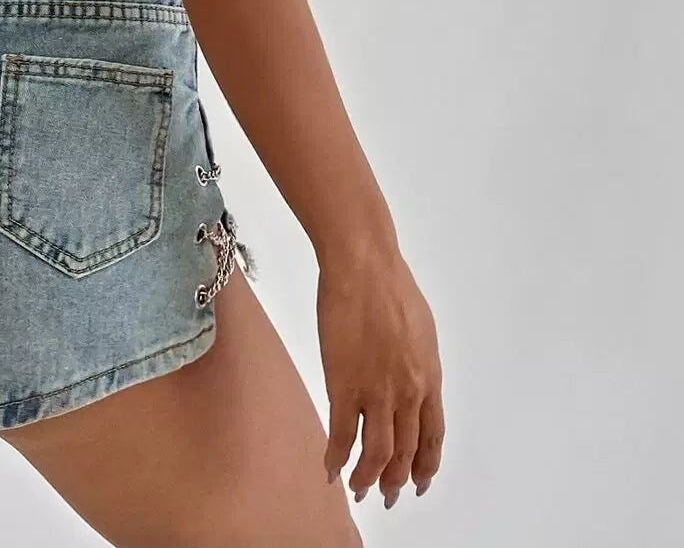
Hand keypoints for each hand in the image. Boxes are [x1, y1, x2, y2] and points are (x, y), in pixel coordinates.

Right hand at [317, 240, 443, 508]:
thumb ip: (419, 364)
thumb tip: (414, 382)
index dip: (425, 465)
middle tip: (386, 496)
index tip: (419, 482)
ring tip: (359, 489)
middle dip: (396, 481)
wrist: (364, 267)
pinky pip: (342, 434)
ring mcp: (376, 392)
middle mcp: (408, 394)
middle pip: (405, 452)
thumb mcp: (422, 331)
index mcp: (429, 379)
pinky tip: (331, 468)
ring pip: (376, 453)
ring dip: (367, 479)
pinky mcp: (343, 384)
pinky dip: (337, 458)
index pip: (432, 437)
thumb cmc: (391, 286)